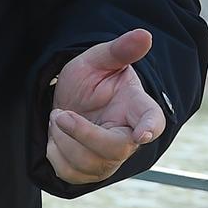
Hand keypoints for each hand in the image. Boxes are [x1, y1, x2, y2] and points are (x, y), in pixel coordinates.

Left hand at [48, 29, 166, 185]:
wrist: (67, 99)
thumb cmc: (89, 79)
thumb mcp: (98, 60)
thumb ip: (119, 50)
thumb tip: (144, 35)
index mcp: (138, 109)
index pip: (153, 121)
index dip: (150, 128)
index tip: (142, 133)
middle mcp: (128, 138)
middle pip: (113, 148)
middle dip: (81, 133)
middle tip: (59, 113)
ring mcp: (109, 159)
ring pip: (87, 162)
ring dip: (62, 138)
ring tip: (59, 118)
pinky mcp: (88, 172)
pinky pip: (69, 173)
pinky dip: (54, 153)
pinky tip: (57, 138)